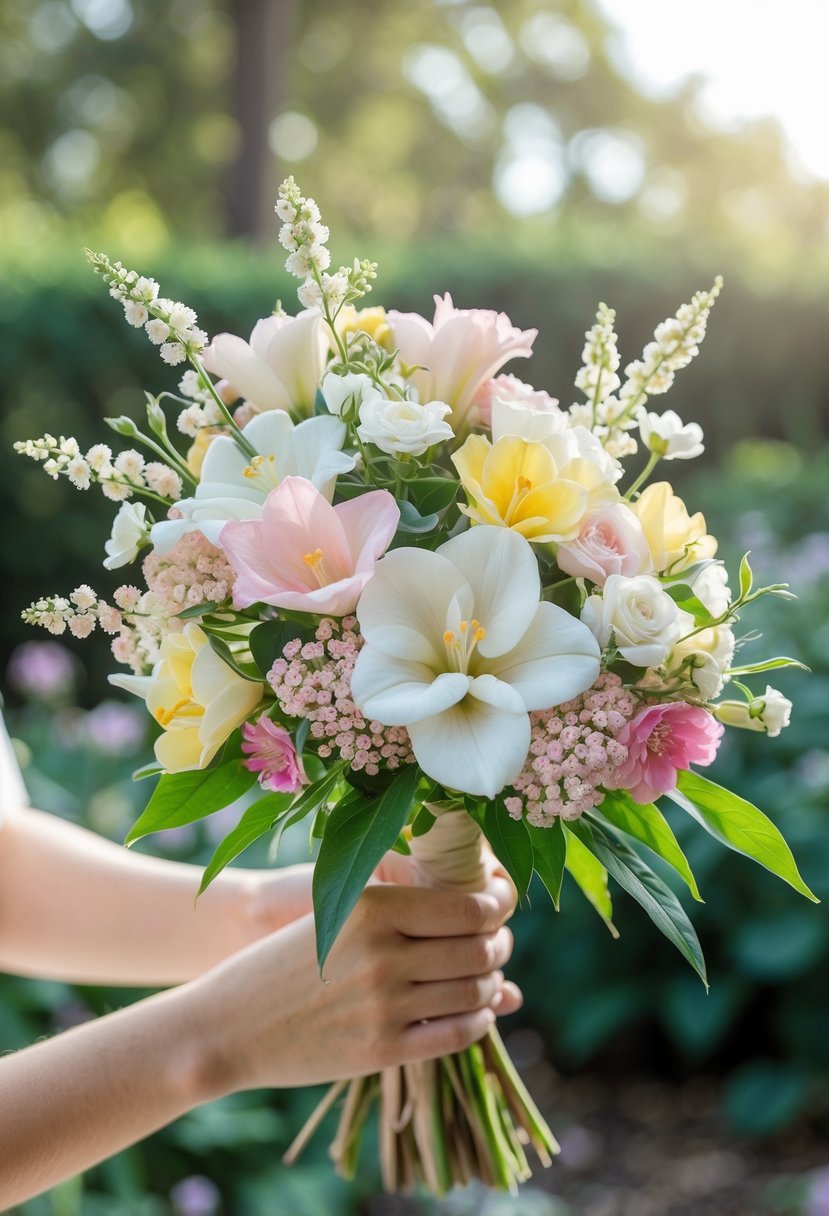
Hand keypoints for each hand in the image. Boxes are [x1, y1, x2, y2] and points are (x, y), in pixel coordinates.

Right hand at [185, 881, 517, 1095]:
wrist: (232, 1024)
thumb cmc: (289, 960)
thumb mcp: (339, 915)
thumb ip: (408, 913)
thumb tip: (488, 920)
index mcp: (374, 906)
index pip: (470, 907)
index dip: (498, 910)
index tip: (498, 912)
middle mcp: (384, 951)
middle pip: (480, 948)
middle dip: (498, 947)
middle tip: (493, 946)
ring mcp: (385, 1004)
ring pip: (477, 992)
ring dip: (491, 986)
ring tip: (481, 980)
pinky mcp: (383, 1050)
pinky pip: (459, 1034)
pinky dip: (479, 1023)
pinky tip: (472, 1014)